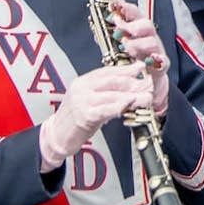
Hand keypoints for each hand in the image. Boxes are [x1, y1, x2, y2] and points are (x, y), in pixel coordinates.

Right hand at [37, 63, 153, 170]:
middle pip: (112, 81)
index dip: (126, 69)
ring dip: (132, 96)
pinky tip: (130, 105)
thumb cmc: (74, 120)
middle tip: (148, 83)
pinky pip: (106, 109)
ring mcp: (81, 101)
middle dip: (133, 82)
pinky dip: (119, 106)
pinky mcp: (84, 116)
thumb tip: (130, 89)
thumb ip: (106, 94)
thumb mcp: (90, 101)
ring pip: (112, 95)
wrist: (55, 137)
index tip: (141, 67)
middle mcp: (81, 88)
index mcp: (83, 82)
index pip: (108, 71)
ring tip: (146, 97)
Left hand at [109, 0, 170, 115]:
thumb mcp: (119, 46)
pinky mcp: (161, 66)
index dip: (124, 7)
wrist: (148, 82)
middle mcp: (149, 37)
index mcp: (138, 29)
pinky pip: (163, 61)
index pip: (133, 13)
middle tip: (118, 29)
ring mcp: (156, 50)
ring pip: (152, 41)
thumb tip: (95, 24)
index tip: (114, 3)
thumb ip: (109, 35)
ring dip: (138, 43)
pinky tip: (149, 60)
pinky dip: (157, 59)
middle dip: (131, 25)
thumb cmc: (132, 60)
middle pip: (145, 24)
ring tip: (126, 47)